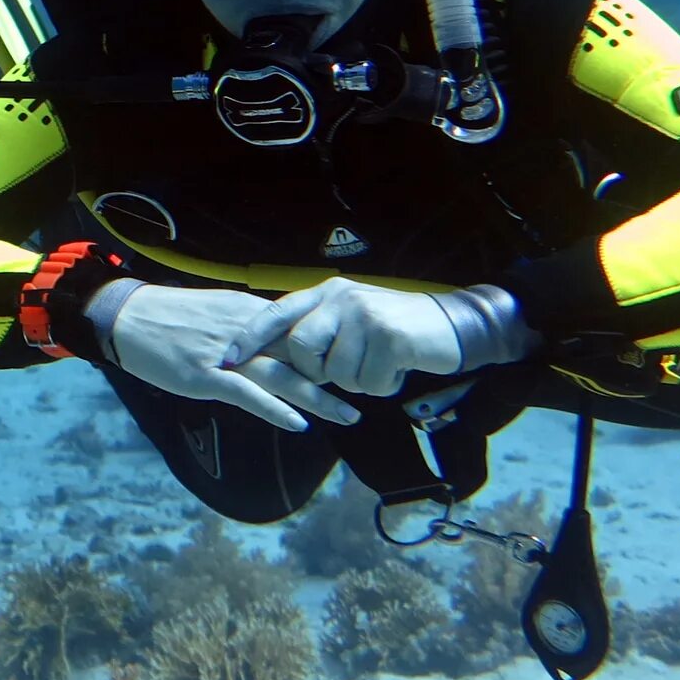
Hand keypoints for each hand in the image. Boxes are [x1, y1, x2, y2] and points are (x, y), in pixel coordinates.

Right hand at [94, 281, 356, 431]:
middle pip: (303, 355)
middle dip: (338, 375)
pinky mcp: (208, 375)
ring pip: (284, 377)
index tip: (359, 364)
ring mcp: (228, 355)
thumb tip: (278, 341)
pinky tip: (297, 423)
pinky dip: (275, 409)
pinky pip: (249, 394)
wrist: (128, 316)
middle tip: (371, 392)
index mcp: (251, 315)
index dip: (332, 349)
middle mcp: (247, 332)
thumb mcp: (217, 313)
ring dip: (319, 398)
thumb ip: (250, 329)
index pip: (301, 331)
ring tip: (348, 415)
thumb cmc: (169, 317)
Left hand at [225, 277, 533, 397]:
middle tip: (348, 371)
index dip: (251, 338)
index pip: (277, 313)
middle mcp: (341, 299)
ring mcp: (365, 315)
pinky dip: (382, 386)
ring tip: (379, 366)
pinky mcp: (390, 336)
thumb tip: (280, 357)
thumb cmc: (396, 328)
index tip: (227, 359)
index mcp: (326, 293)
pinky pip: (368, 382)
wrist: (452, 325)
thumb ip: (318, 329)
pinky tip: (397, 369)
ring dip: (358, 382)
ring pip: (337, 373)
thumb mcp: (351, 319)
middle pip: (303, 350)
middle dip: (320, 373)